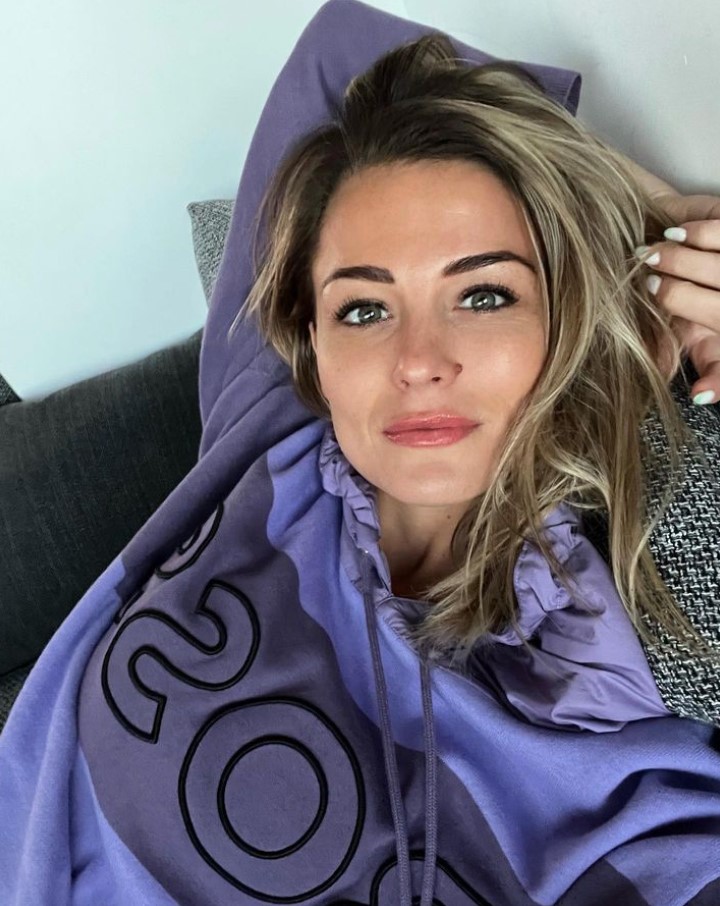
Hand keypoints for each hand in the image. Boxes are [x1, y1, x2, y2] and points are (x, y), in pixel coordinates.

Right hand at [637, 194, 719, 404]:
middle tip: (650, 281)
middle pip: (716, 311)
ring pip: (719, 271)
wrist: (656, 220)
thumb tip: (658, 374)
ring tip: (654, 253)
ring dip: (685, 262)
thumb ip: (660, 347)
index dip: (717, 380)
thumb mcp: (660, 316)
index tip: (700, 393)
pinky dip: (701, 235)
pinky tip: (678, 233)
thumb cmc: (660, 276)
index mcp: (712, 334)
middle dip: (680, 297)